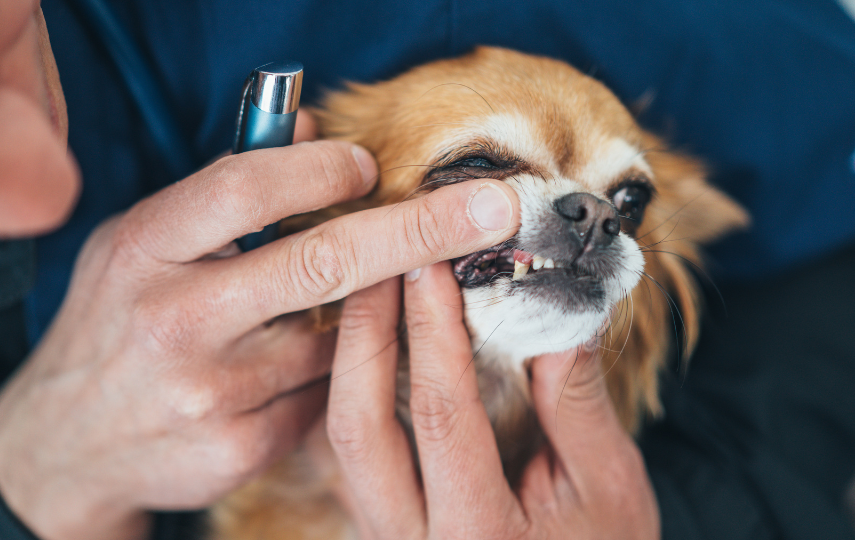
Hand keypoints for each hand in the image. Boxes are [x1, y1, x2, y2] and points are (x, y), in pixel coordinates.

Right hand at [0, 113, 520, 539]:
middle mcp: (175, 320)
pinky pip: (324, 397)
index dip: (320, 168)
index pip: (247, 187)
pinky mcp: (239, 448)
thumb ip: (223, 191)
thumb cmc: (116, 321)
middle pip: (323, 262)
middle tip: (493, 210)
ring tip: (325, 314)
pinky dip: (331, 377)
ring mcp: (210, 392)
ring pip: (339, 339)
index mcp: (144, 248)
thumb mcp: (141, 242)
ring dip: (361, 318)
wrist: (66, 442)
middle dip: (421, 229)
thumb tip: (311, 131)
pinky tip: (289, 372)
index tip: (370, 164)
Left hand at [327, 263, 659, 539]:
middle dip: (366, 332)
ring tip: (375, 283)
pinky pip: (353, 446)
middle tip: (382, 259)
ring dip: (354, 353)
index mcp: (476, 536)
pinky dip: (359, 384)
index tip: (432, 260)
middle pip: (358, 426)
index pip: (442, 416)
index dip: (434, 331)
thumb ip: (578, 403)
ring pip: (344, 435)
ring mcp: (387, 534)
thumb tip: (553, 309)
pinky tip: (377, 337)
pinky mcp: (380, 521)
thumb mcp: (609, 486)